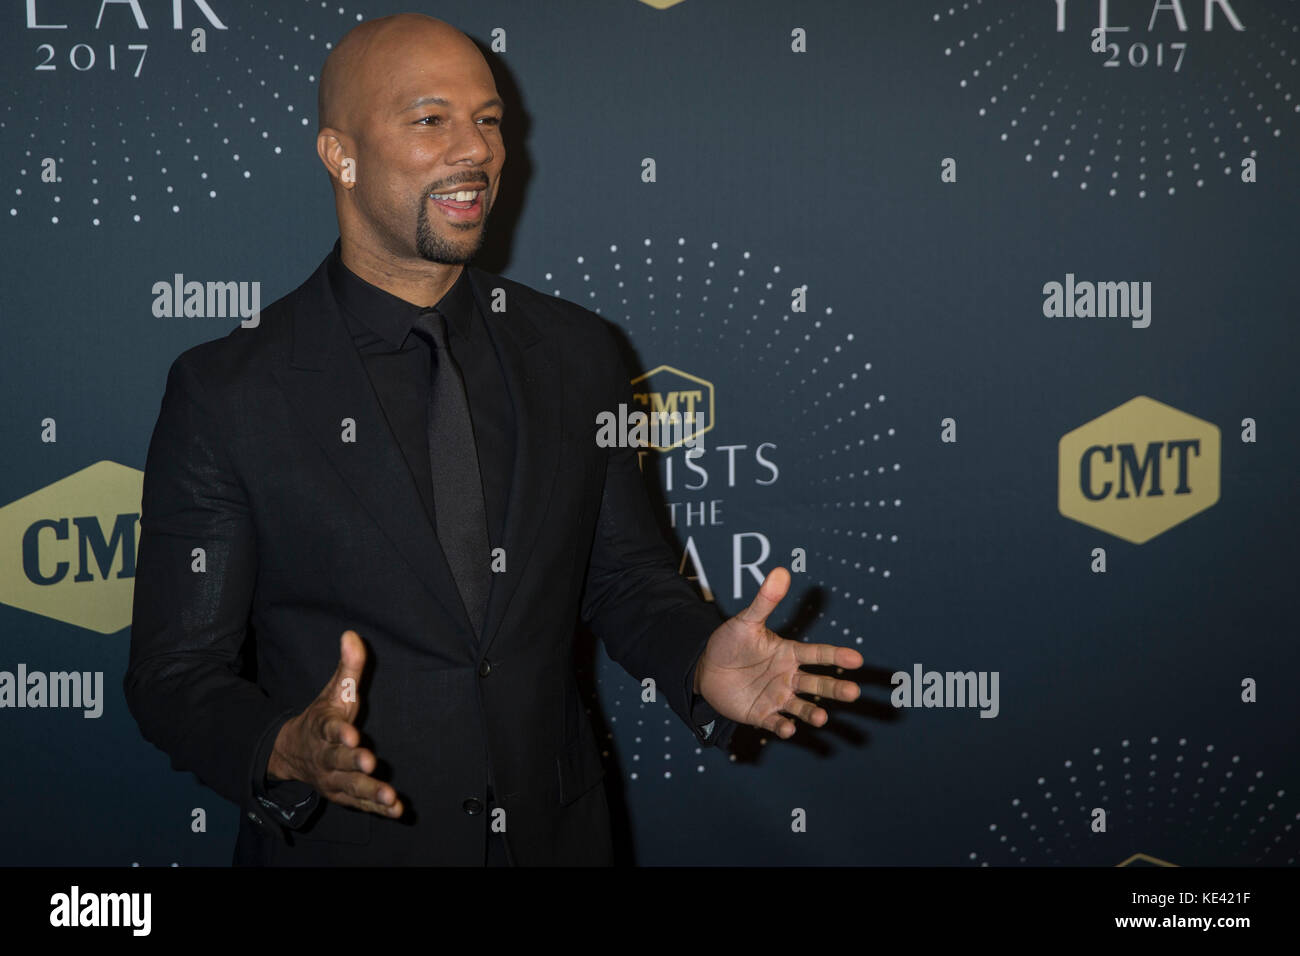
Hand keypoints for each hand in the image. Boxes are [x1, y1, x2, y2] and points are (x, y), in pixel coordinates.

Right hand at [267, 630, 403, 817]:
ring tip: (390, 796)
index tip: (352, 735)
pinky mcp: (343, 794)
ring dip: (370, 792)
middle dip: (353, 763)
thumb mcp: (334, 692)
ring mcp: (333, 778)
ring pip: (350, 787)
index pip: (330, 729)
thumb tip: (352, 634)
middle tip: (369, 763)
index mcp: (324, 728)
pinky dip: (376, 808)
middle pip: (338, 761)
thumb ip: (348, 667)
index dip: (340, 733)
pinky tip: (395, 810)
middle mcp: (326, 756)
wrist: (293, 753)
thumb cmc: (322, 718)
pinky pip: (360, 803)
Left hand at [696, 567, 862, 738]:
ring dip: (812, 713)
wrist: (706, 670)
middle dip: (835, 688)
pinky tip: (788, 730)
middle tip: (853, 692)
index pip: (817, 654)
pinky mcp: (762, 714)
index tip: (856, 658)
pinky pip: (776, 723)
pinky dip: (783, 728)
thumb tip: (780, 571)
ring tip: (822, 717)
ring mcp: (777, 697)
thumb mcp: (746, 621)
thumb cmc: (730, 643)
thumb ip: (764, 601)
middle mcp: (789, 677)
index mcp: (789, 653)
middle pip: (817, 683)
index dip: (836, 656)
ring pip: (801, 706)